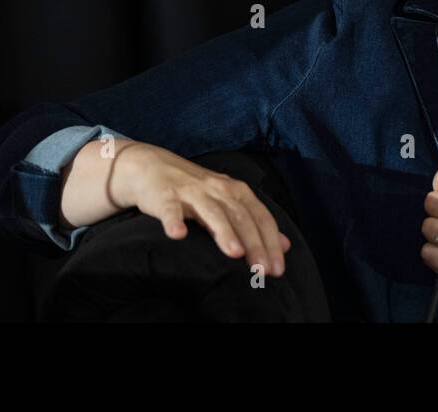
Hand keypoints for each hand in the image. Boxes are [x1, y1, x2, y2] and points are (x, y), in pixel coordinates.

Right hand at [114, 142, 291, 276]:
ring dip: (224, 232)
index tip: (278, 269)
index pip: (260, 218)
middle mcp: (218, 189)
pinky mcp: (164, 195)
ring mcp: (191, 191)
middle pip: (241, 217)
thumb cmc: (194, 190)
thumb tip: (286, 245)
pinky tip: (177, 235)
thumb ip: (255, 222)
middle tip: (263, 271)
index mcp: (236, 192)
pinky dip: (174, 221)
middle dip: (254, 244)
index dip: (272, 242)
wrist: (151, 165)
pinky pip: (170, 209)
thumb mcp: (228, 202)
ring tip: (235, 253)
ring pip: (211, 213)